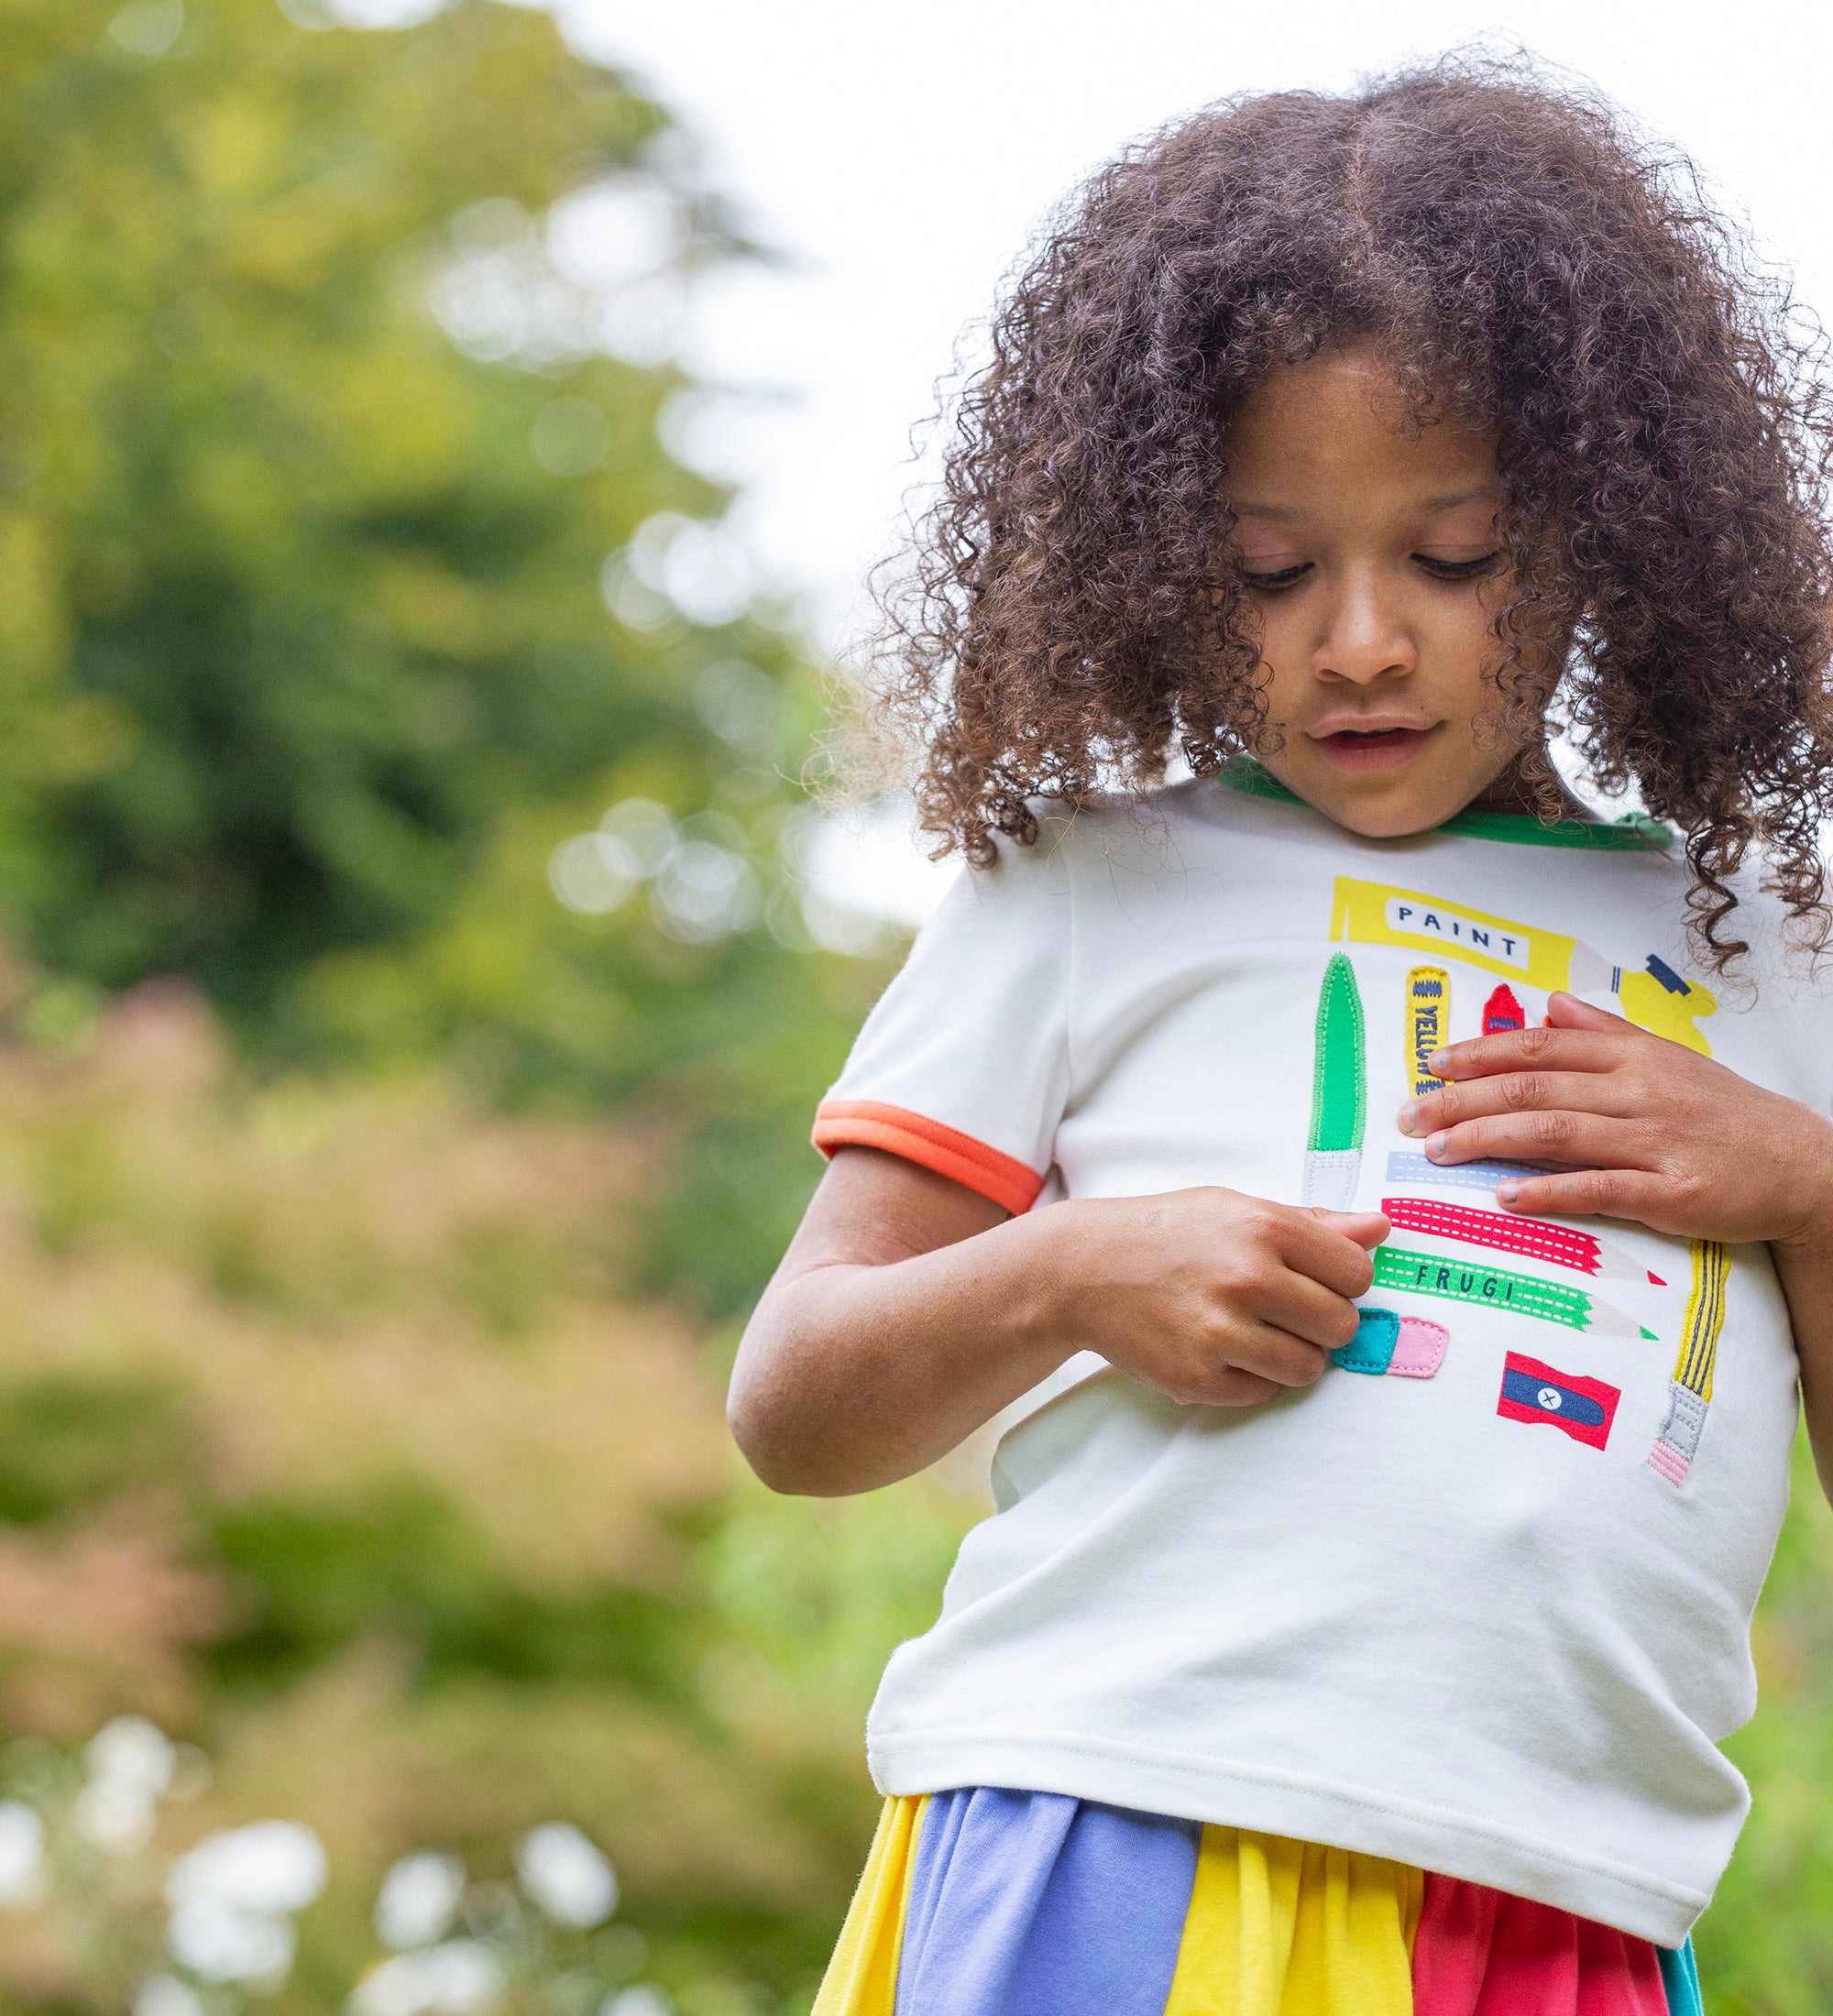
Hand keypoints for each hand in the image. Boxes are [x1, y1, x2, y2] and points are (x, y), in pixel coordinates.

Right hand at [1040, 1188, 1388, 1405]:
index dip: (1341, 1281)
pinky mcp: (1198, 1378)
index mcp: (1265, 1228)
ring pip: (1309, 1368)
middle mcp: (1248, 1278)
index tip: (1315, 1280)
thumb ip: (1312, 1224)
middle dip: (1321, 1322)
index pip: (1357, 1274)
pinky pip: (1263, 1393)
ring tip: (1253, 1332)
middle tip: (1282, 1310)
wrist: (1081, 1269)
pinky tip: (1220, 1349)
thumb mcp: (1236, 1208)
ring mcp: (1222, 1333)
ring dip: (1291, 1355)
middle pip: (1342, 1325)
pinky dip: (1250, 1378)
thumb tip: (1380, 1230)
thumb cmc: (1167, 1233)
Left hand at [1396, 991, 1832, 1250]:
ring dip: (1488, 1139)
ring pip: (1556, 1131)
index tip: (1430, 1064)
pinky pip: (1600, 1188)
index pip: (1541, 1046)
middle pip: (1534, 1086)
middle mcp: (1639, 1090)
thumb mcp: (1669, 1059)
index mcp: (1633, 1056)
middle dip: (1462, 1099)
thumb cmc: (1725, 1114)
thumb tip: (1549, 1005)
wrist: (1804, 1165)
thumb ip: (1606, 1032)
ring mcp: (1656, 1141)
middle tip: (1410, 1115)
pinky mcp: (1674, 1192)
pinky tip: (1507, 1195)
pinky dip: (1550, 1190)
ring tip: (1438, 1150)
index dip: (1479, 1052)